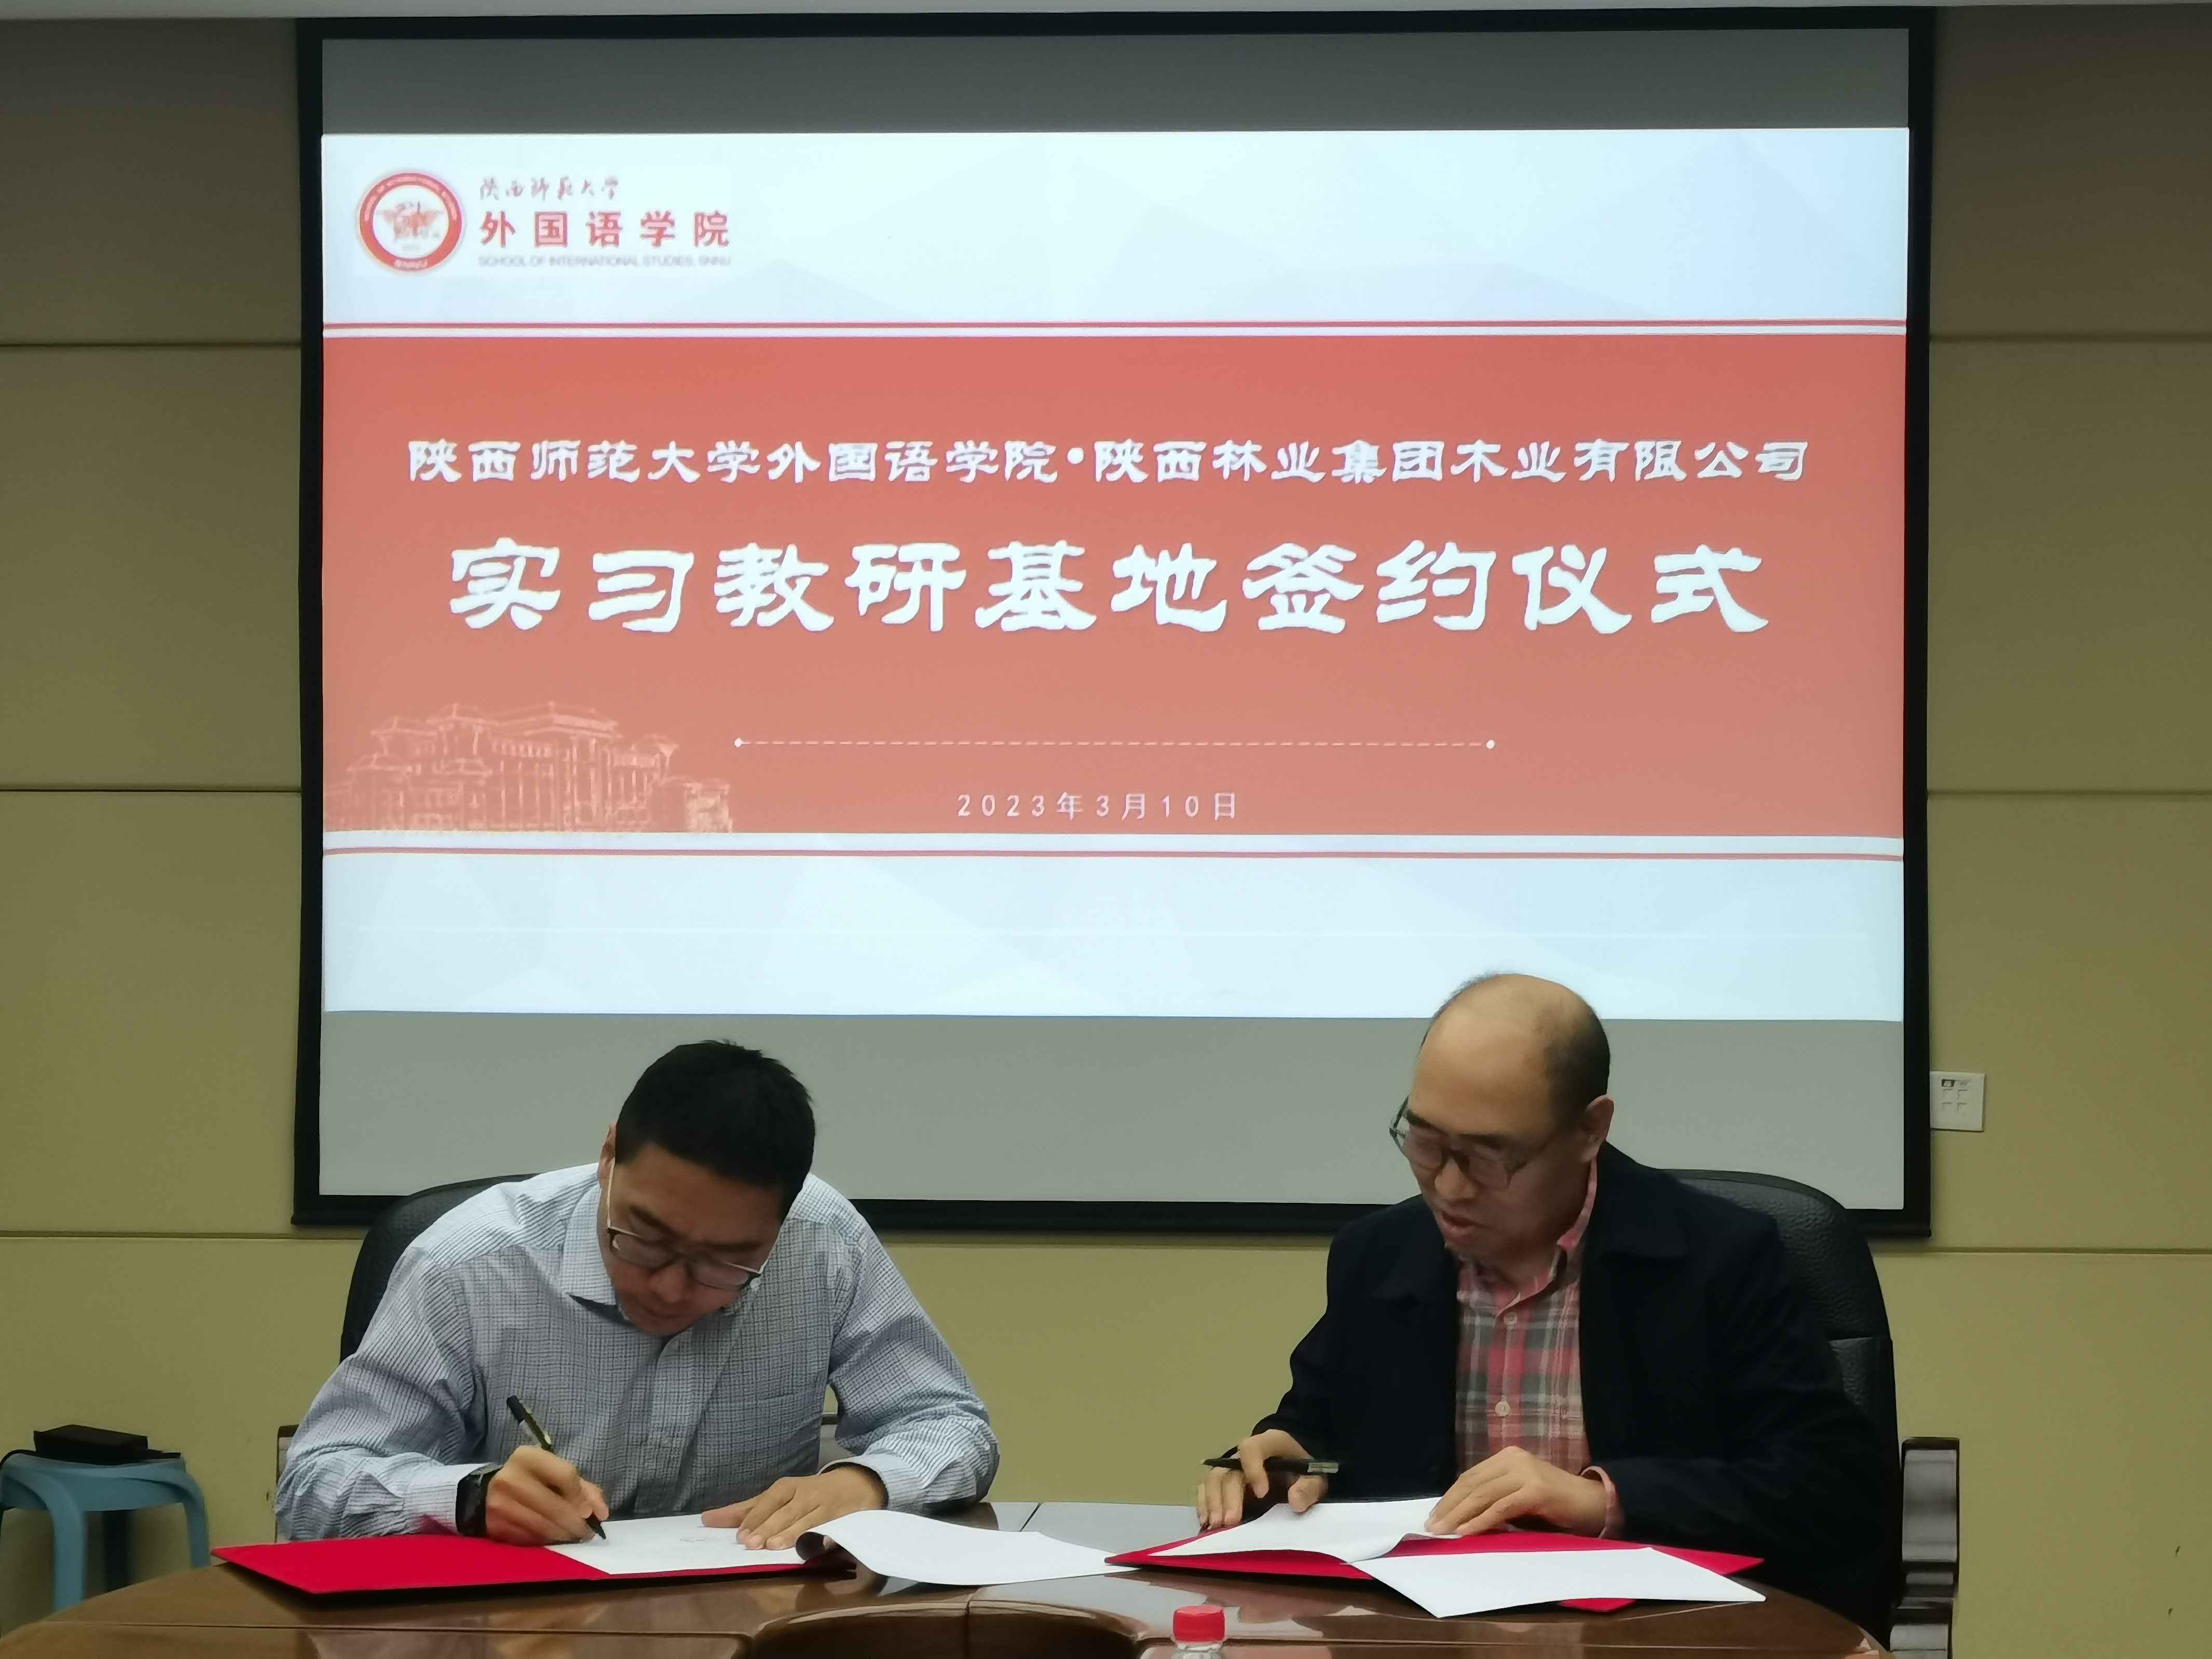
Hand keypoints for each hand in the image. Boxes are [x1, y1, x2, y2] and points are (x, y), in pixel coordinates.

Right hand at [484, 1445, 608, 1544]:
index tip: (590, 1513)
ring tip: (573, 1537)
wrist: (488, 1493)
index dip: (581, 1496)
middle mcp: (510, 1478)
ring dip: (563, 1535)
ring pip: (542, 1526)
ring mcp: (499, 1504)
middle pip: (554, 1506)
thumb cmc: (531, 1479)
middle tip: (587, 1533)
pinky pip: (528, 1539)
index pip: (565, 1475)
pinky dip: (545, 1541)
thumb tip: (601, 1513)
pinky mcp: (494, 1526)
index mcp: (527, 1457)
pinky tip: (552, 1540)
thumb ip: (582, 1488)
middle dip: (576, 1524)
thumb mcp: (554, 1472)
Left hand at [703, 1465, 886, 1549]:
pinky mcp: (836, 1516)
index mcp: (784, 1488)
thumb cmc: (808, 1494)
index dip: (746, 1515)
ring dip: (787, 1531)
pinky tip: (811, 1544)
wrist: (853, 1484)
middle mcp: (800, 1494)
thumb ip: (750, 1509)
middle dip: (764, 1525)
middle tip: (748, 1542)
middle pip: (779, 1510)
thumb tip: (711, 1519)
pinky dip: (820, 1536)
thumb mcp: (780, 1498)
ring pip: (801, 1518)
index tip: (728, 1529)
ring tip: (772, 1545)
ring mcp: (819, 1505)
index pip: (761, 1501)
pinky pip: (827, 1527)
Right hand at [1196, 1429, 1328, 1530]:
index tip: (1262, 1494)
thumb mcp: (1315, 1478)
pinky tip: (1207, 1523)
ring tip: (1216, 1525)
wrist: (1297, 1466)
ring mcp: (1232, 1468)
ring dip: (1213, 1502)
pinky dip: (1205, 1505)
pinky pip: (1207, 1489)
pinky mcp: (1225, 1482)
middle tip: (1230, 1522)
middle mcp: (1244, 1454)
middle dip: (1228, 1496)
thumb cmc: (1304, 1471)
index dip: (1253, 1469)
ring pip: (1214, 1479)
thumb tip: (1295, 1502)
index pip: (1252, 1448)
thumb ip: (1308, 1488)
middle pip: (1229, 1470)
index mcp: (1269, 1444)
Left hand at [1425, 1446, 1608, 1537]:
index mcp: (1506, 1457)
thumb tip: (1460, 1516)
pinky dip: (1481, 1521)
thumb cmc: (1555, 1505)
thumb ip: (1495, 1499)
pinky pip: (1501, 1507)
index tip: (1433, 1516)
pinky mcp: (1535, 1490)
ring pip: (1483, 1494)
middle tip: (1431, 1527)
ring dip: (1460, 1515)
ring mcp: (1525, 1472)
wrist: (1593, 1504)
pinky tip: (1467, 1532)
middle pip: (1472, 1483)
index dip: (1450, 1497)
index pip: (1470, 1476)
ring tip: (1443, 1531)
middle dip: (1450, 1506)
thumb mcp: (1518, 1497)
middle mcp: (1513, 1459)